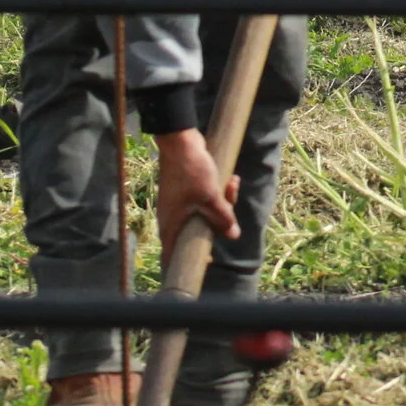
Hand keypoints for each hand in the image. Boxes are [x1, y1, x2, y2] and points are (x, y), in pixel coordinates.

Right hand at [154, 128, 240, 256]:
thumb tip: (233, 236)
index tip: (207, 262)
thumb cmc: (192, 172)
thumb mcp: (211, 197)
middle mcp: (172, 217)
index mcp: (171, 224)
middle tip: (230, 212)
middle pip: (198, 231)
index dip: (187, 261)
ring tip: (233, 185)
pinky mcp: (187, 191)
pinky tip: (232, 179)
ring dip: (224, 202)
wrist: (182, 142)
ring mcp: (179, 203)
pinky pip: (206, 199)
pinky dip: (219, 192)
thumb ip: (222, 217)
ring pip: (206, 213)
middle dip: (219, 222)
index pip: (172, 252)